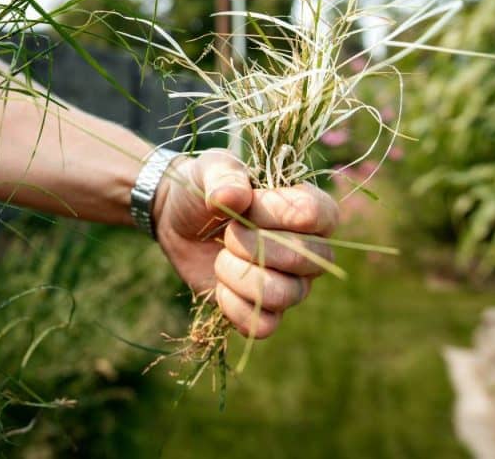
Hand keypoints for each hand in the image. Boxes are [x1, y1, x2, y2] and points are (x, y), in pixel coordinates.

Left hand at [153, 149, 338, 337]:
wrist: (176, 217)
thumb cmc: (205, 187)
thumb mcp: (210, 169)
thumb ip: (223, 176)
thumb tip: (233, 198)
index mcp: (307, 207)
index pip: (317, 216)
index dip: (276, 214)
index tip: (247, 205)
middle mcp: (309, 249)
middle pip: (305, 260)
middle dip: (254, 245)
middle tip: (228, 231)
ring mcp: (290, 282)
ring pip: (285, 295)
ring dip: (240, 275)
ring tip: (221, 257)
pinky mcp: (264, 310)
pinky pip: (264, 325)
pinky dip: (234, 307)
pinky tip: (219, 286)